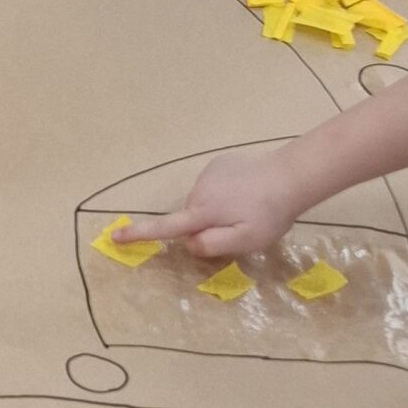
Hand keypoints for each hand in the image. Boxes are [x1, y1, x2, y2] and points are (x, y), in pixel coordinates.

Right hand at [125, 148, 302, 258]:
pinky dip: (223, 193)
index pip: (165, 227)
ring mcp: (208, 174)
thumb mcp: (245, 240)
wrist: (291, 175)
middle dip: (204, 226)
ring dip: (216, 210)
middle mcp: (199, 191)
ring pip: (202, 202)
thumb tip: (189, 243)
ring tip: (247, 209)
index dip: (140, 233)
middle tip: (238, 228)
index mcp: (202, 212)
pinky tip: (247, 192)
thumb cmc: (270, 213)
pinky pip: (213, 186)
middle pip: (190, 217)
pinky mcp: (220, 163)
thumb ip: (212, 244)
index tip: (116, 235)